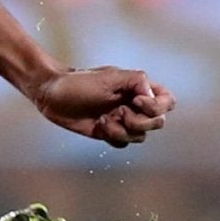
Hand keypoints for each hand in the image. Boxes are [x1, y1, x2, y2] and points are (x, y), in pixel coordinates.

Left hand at [29, 66, 174, 147]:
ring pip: (140, 136)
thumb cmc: (79, 82)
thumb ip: (137, 81)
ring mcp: (122, 120)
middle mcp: (134, 106)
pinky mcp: (108, 132)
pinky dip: (113, 138)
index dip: (157, 106)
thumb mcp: (110, 76)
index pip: (167, 102)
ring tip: (104, 120)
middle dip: (140, 122)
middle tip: (119, 113)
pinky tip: (99, 126)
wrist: (51, 95)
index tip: (135, 101)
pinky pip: (123, 143)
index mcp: (138, 89)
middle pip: (157, 123)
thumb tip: (151, 96)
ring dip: (123, 131)